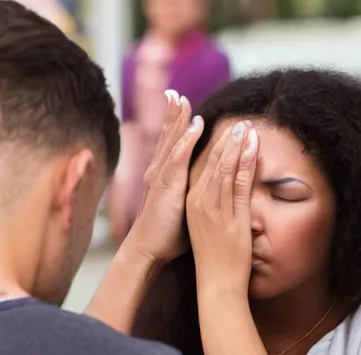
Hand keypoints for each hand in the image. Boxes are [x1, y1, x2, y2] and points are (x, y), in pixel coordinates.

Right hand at [123, 90, 203, 264]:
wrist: (149, 248)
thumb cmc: (168, 233)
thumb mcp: (182, 208)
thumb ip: (190, 194)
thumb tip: (204, 192)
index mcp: (165, 177)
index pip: (170, 146)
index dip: (175, 126)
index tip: (181, 108)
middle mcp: (160, 172)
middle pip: (168, 137)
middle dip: (173, 114)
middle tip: (176, 93)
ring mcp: (162, 177)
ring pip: (172, 142)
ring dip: (179, 120)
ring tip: (183, 99)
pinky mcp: (166, 186)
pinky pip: (179, 158)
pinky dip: (187, 140)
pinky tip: (196, 125)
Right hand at [186, 121, 258, 294]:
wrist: (215, 283)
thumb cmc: (213, 258)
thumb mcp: (209, 229)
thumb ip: (215, 210)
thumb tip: (225, 198)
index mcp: (194, 203)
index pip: (205, 168)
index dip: (216, 148)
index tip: (228, 132)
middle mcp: (200, 202)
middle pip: (213, 164)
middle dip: (226, 140)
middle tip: (239, 121)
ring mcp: (214, 209)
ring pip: (225, 169)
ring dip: (236, 146)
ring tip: (246, 126)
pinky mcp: (229, 217)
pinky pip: (239, 184)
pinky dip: (245, 163)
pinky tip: (252, 147)